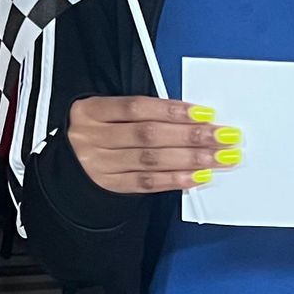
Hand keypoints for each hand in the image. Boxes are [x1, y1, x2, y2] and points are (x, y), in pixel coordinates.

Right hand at [66, 95, 239, 193]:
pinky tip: (198, 176)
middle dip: (191, 136)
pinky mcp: (109, 186)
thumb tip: (195, 117)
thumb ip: (144, 112)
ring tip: (219, 158)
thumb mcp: (109, 113)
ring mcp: (99, 164)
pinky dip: (175, 180)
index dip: (172, 110)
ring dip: (191, 159)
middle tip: (223, 136)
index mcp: (91, 110)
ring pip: (151, 161)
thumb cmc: (100, 130)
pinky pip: (146, 183)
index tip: (206, 113)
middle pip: (148, 135)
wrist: (70, 163)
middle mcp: (92, 137)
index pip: (137, 107)